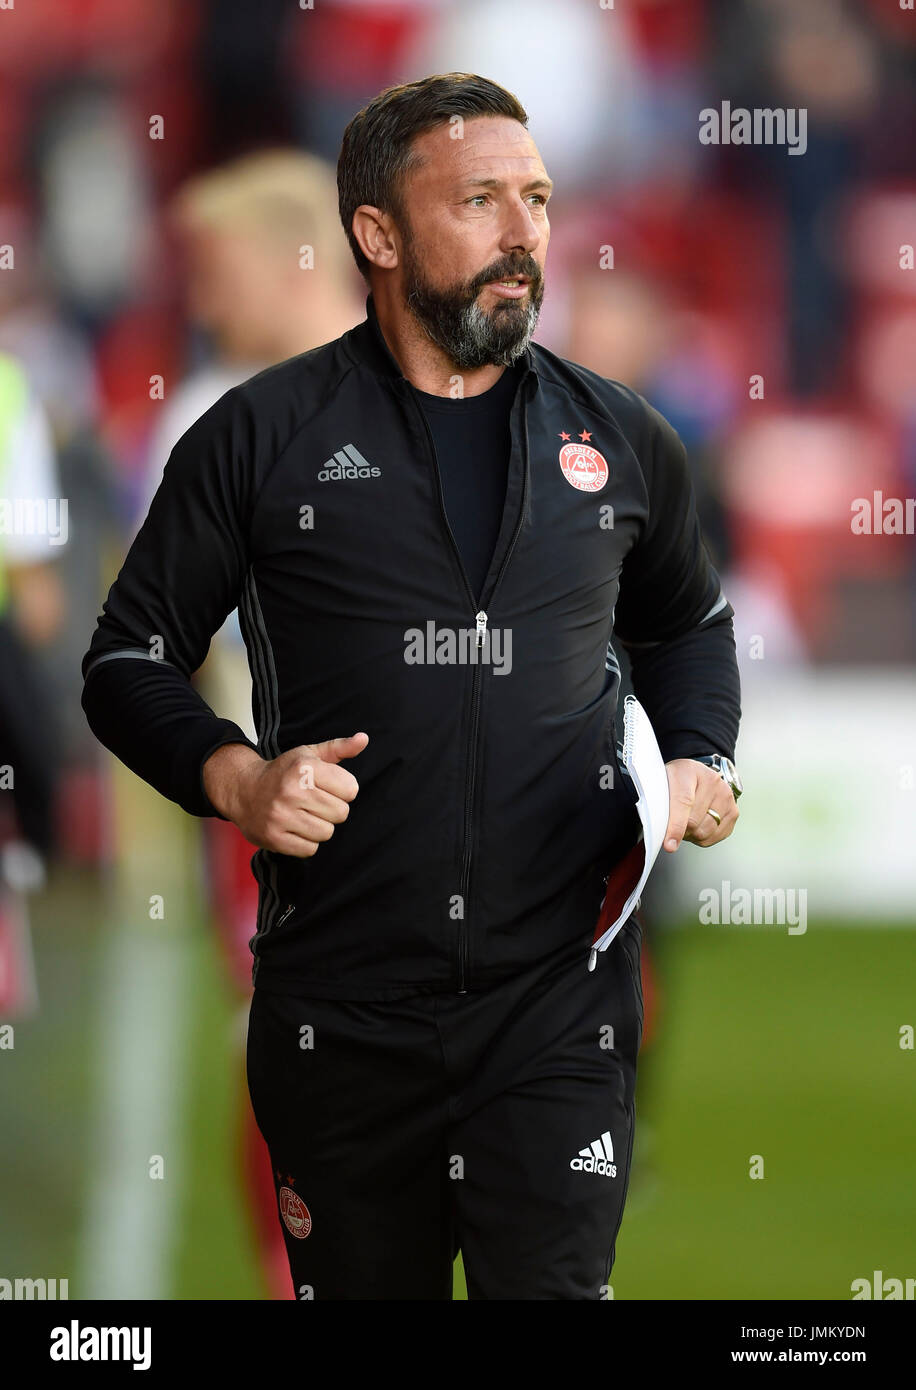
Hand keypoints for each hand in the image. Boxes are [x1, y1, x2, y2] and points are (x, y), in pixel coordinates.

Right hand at [204, 732, 368, 856]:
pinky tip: (295, 828)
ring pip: (327, 833)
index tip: (328, 787)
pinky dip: (307, 842)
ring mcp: (281, 816)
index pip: (351, 789)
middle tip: (314, 803)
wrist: (243, 790)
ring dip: (320, 827)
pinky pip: (310, 849)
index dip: (343, 790)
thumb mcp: (309, 755)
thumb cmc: (283, 772)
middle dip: (332, 809)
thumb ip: (339, 748)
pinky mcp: (273, 838)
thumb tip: (364, 739)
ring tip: (304, 815)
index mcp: (304, 768)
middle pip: (341, 813)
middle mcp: (291, 791)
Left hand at [662, 758, 738, 852]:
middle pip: (694, 822)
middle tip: (673, 824)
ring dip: (691, 835)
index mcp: (688, 772)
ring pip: (704, 832)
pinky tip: (697, 825)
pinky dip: (702, 837)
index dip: (676, 826)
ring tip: (686, 822)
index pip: (683, 802)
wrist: (695, 775)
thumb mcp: (661, 785)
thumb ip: (659, 806)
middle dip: (680, 830)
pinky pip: (715, 837)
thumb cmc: (677, 781)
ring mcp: (725, 796)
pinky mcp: (733, 811)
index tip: (669, 844)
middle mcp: (712, 781)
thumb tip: (660, 833)